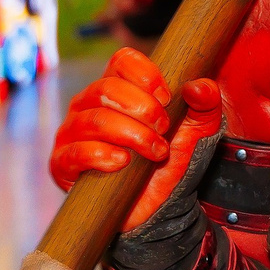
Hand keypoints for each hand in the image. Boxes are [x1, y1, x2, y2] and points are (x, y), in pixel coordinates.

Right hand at [50, 48, 224, 231]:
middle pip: (106, 88)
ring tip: (154, 152)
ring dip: (131, 135)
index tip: (167, 98)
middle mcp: (88, 105)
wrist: (157, 207)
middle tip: (164, 130)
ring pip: (95, 120)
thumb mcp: (197, 131)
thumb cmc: (169, 162)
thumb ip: (206, 104)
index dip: (146, 75)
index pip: (121, 61)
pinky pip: (76, 152)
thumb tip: (199, 86)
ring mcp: (72, 133)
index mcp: (116, 87)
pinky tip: (123, 163)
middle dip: (142, 109)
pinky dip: (102, 156)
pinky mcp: (63, 164)